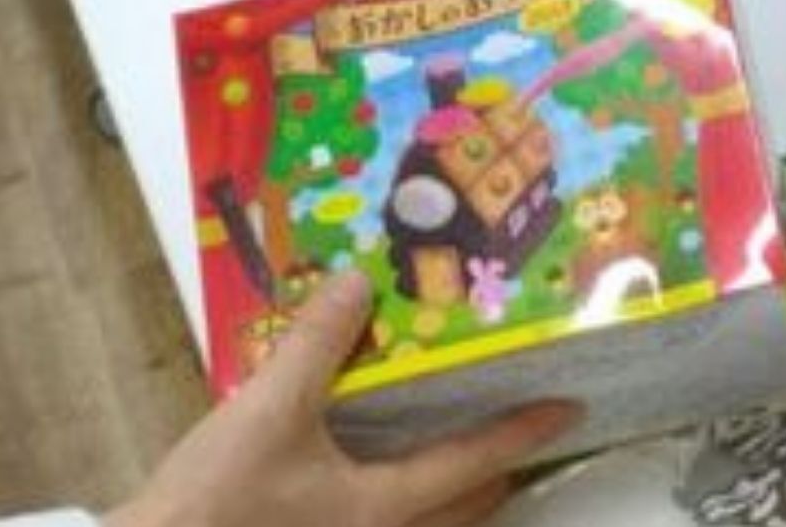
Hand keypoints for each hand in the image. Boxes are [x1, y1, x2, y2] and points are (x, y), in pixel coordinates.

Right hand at [107, 273, 578, 526]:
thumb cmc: (217, 502)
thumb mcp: (268, 408)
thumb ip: (318, 341)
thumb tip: (358, 282)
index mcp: (383, 508)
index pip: (473, 462)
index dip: (522, 431)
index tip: (568, 408)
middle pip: (462, 512)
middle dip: (496, 475)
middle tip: (520, 435)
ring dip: (452, 498)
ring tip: (460, 458)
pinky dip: (400, 505)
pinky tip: (369, 480)